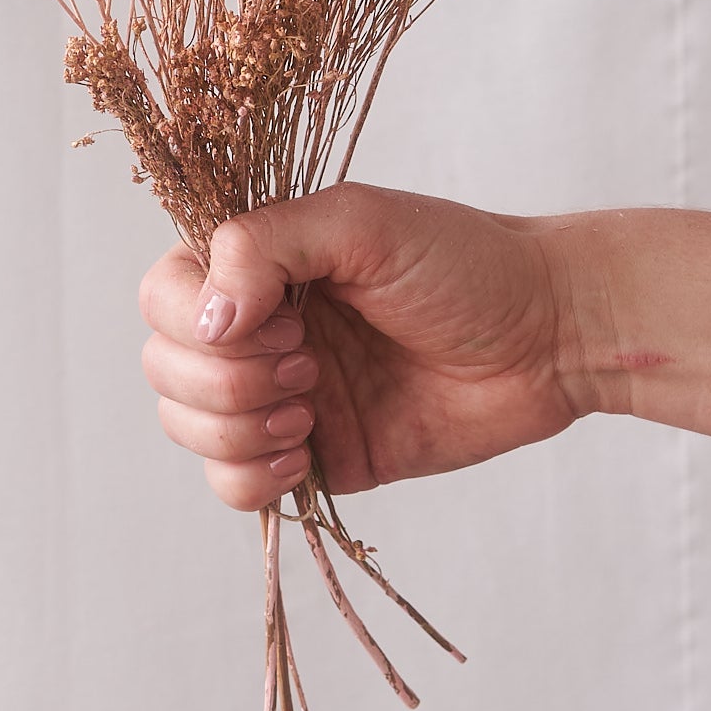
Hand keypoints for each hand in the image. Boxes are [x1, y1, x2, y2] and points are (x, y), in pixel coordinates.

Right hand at [137, 181, 581, 510]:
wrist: (546, 338)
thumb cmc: (463, 263)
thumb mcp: (360, 223)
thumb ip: (268, 245)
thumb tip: (207, 317)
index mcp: (258, 265)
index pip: (163, 294)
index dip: (197, 319)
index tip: (281, 322)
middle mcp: (255, 328)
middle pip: (164, 366)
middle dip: (223, 380)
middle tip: (309, 365)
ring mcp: (277, 395)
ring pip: (187, 430)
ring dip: (237, 430)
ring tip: (312, 408)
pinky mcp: (311, 457)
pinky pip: (232, 487)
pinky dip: (250, 479)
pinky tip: (305, 455)